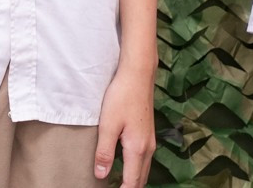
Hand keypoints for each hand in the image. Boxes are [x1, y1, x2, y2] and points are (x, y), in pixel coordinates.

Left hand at [93, 62, 154, 186]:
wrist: (138, 74)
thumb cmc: (122, 96)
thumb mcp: (108, 125)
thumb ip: (104, 152)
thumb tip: (102, 175)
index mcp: (137, 149)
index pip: (131, 182)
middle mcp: (147, 148)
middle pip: (141, 179)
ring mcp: (150, 140)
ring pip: (144, 170)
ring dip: (134, 180)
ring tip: (120, 185)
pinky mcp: (148, 133)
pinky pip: (144, 160)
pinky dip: (137, 169)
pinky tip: (127, 166)